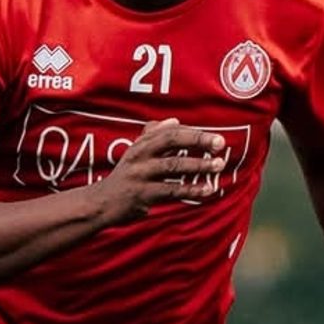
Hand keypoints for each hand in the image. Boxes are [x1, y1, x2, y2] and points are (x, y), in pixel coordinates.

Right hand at [93, 118, 226, 222]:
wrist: (102, 203)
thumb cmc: (124, 177)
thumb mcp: (135, 153)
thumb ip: (153, 136)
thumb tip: (174, 121)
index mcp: (141, 145)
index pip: (170, 132)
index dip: (193, 133)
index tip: (215, 138)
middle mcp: (139, 156)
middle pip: (171, 141)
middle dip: (197, 141)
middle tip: (220, 144)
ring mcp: (140, 175)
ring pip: (173, 166)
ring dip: (198, 165)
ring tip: (218, 165)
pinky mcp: (142, 195)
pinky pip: (171, 190)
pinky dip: (191, 190)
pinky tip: (208, 190)